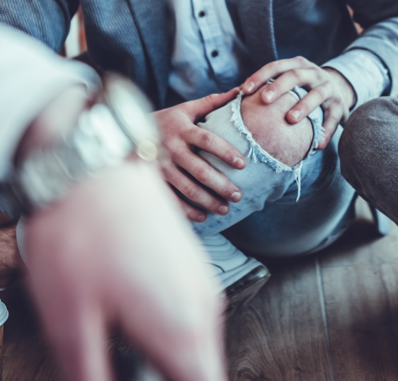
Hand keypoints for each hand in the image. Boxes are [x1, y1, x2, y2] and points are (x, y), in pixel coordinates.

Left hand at [25, 160, 225, 380]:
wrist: (95, 163)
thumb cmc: (80, 234)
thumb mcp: (69, 323)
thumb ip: (91, 375)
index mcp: (182, 328)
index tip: (140, 380)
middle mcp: (203, 306)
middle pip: (200, 370)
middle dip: (171, 376)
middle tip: (115, 367)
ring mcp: (198, 282)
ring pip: (196, 345)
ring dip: (169, 360)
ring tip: (121, 352)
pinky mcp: (187, 266)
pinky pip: (190, 317)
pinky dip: (169, 336)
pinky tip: (127, 328)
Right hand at [155, 88, 244, 221]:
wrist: (125, 132)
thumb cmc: (166, 120)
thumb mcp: (186, 108)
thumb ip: (212, 102)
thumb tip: (239, 91)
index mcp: (182, 129)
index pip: (208, 140)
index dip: (226, 152)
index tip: (243, 163)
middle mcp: (170, 148)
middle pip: (200, 170)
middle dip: (221, 184)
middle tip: (238, 195)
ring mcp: (160, 167)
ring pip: (187, 188)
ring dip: (208, 201)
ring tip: (225, 208)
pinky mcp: (152, 181)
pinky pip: (171, 200)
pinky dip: (187, 211)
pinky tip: (203, 216)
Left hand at [241, 57, 355, 148]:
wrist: (339, 89)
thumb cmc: (303, 89)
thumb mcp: (290, 82)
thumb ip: (268, 87)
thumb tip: (232, 98)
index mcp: (297, 65)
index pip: (276, 66)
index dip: (260, 76)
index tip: (244, 90)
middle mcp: (314, 73)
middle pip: (295, 75)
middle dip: (279, 86)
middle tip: (265, 99)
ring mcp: (329, 88)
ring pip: (317, 94)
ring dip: (304, 106)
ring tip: (290, 120)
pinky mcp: (340, 106)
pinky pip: (333, 119)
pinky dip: (325, 131)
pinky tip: (316, 146)